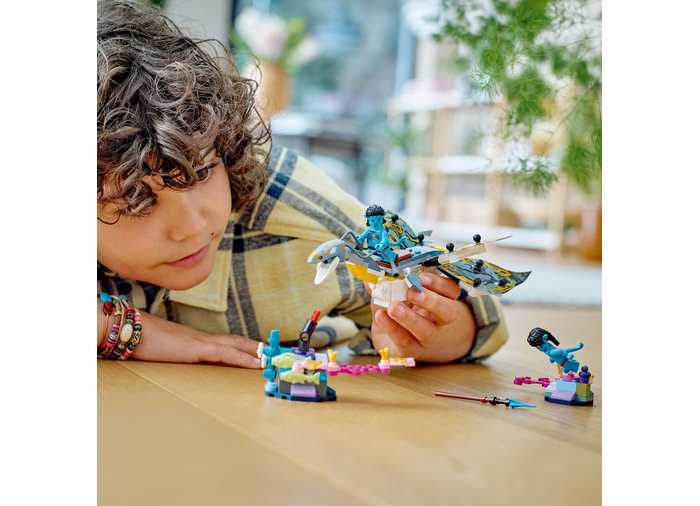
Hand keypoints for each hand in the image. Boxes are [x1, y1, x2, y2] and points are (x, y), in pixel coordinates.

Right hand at [132, 330, 263, 368]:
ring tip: (273, 360)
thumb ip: (174, 357)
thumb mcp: (163, 353)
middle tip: (275, 356)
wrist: (130, 330)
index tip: (259, 354)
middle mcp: (202, 338)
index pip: (226, 343)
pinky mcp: (197, 348)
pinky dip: (243, 358)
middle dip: (257, 349)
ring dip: (256, 353)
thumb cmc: (142, 342)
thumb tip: (178, 364)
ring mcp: (201, 342)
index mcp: (195, 341)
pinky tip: (256, 364)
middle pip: (237, 341)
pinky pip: (225, 353)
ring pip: (236, 345)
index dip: (244, 348)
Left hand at [367, 272, 475, 362]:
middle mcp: (437, 319)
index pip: (451, 290)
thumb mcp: (389, 289)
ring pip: (427, 331)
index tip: (421, 276)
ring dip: (410, 318)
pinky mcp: (411, 350)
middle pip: (450, 312)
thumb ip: (384, 280)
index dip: (440, 283)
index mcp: (438, 298)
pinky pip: (405, 341)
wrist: (384, 334)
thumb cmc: (393, 306)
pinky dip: (392, 327)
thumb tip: (374, 272)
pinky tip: (380, 316)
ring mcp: (426, 337)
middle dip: (432, 301)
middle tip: (412, 292)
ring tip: (393, 307)